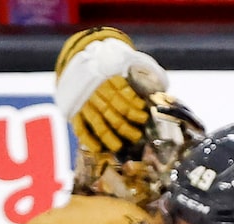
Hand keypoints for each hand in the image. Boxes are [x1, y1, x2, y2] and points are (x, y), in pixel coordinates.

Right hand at [52, 29, 164, 157]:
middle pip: (113, 112)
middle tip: (137, 137)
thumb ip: (135, 81)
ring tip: (119, 147)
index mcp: (109, 80)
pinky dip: (88, 139)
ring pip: (98, 122)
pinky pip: (80, 128)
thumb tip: (158, 93)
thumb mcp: (121, 69)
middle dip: (126, 127)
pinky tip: (98, 149)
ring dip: (109, 137)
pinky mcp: (75, 113)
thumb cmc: (106, 74)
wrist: (78, 66)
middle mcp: (97, 93)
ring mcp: (85, 104)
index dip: (134, 107)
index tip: (144, 116)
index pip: (123, 96)